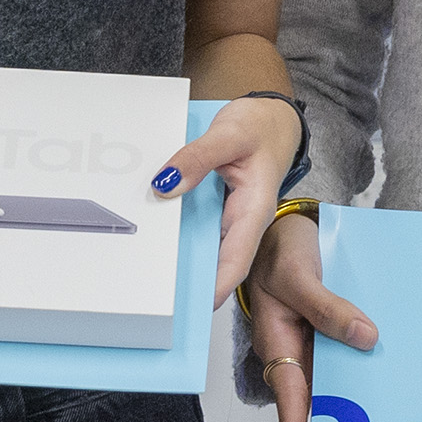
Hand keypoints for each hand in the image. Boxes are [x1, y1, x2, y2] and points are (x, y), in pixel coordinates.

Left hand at [152, 96, 304, 308]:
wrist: (272, 118)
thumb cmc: (262, 127)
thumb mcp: (229, 134)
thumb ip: (197, 158)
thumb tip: (166, 183)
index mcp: (255, 210)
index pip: (237, 260)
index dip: (218, 286)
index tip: (196, 304)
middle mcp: (243, 221)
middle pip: (218, 262)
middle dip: (192, 283)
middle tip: (158, 298)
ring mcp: (230, 217)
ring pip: (205, 248)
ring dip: (182, 262)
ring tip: (149, 277)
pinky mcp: (218, 209)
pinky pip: (197, 228)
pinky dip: (178, 235)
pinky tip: (155, 239)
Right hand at [243, 209, 377, 421]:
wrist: (284, 226)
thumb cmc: (280, 251)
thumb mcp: (300, 277)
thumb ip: (329, 309)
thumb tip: (366, 338)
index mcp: (278, 344)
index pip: (289, 398)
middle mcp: (296, 352)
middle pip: (315, 400)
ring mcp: (314, 344)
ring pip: (334, 381)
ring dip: (354, 400)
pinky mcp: (331, 331)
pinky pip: (347, 356)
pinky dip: (363, 367)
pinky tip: (391, 377)